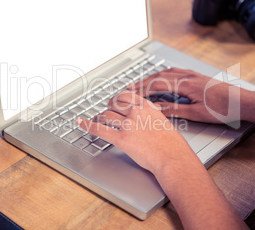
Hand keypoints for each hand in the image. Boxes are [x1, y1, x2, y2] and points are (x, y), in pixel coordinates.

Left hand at [77, 90, 248, 229]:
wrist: (173, 158)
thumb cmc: (172, 145)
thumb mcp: (163, 122)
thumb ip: (150, 116)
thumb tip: (143, 118)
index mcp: (147, 107)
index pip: (127, 96)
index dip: (117, 98)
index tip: (114, 101)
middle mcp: (136, 112)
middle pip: (114, 103)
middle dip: (108, 107)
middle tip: (106, 110)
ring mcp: (128, 125)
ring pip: (106, 115)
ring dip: (99, 116)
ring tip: (97, 119)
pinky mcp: (121, 138)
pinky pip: (99, 129)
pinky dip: (87, 125)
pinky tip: (81, 122)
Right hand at [129, 67, 241, 124]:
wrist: (242, 102)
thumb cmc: (223, 109)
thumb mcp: (196, 113)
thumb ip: (175, 110)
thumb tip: (157, 110)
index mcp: (186, 85)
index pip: (157, 85)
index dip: (142, 89)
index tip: (131, 93)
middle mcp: (188, 76)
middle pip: (159, 77)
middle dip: (143, 82)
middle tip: (130, 87)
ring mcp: (193, 74)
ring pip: (167, 73)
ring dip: (152, 77)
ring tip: (142, 83)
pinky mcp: (197, 76)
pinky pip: (175, 72)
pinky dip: (164, 75)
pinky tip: (163, 78)